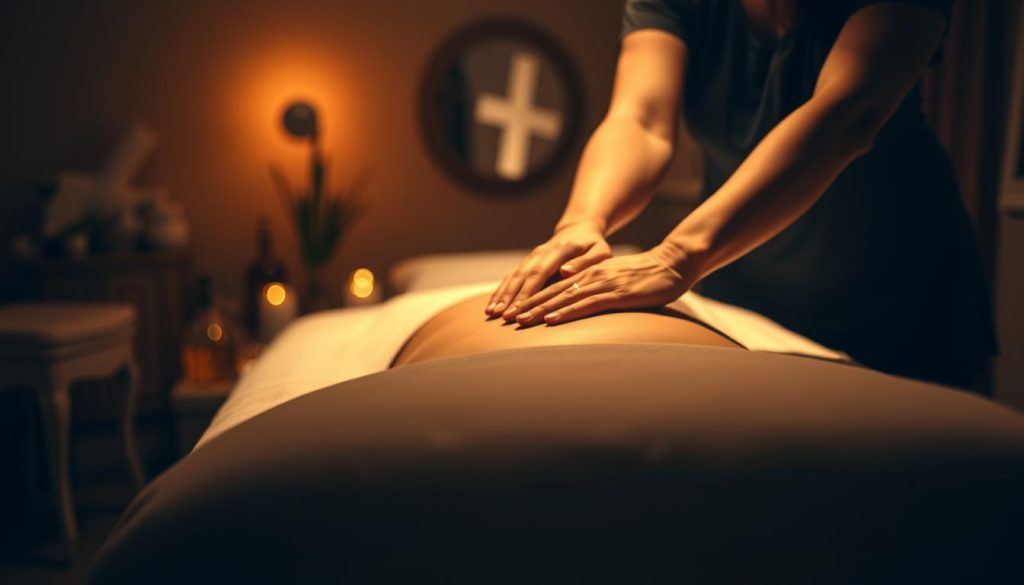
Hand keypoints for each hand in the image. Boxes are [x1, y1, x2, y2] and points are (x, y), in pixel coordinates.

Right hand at [485, 220, 611, 319]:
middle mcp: (541, 252)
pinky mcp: (527, 263)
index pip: (541, 273)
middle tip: (502, 316)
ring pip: (514, 276)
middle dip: (511, 297)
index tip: (520, 308)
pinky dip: (501, 291)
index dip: (529, 291)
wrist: (579, 230)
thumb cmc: (594, 246)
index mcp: (560, 250)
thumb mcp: (600, 252)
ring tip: (492, 313)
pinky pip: (511, 277)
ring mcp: (532, 257)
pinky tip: (492, 306)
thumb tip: (565, 271)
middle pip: (523, 276)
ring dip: (502, 295)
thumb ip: (585, 262)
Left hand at [509, 245, 694, 326]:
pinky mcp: (616, 294)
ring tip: (520, 321)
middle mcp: (590, 277)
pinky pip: (586, 304)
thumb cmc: (647, 278)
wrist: (673, 264)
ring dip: (540, 310)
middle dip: (527, 306)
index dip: (531, 300)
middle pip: (552, 292)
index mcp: (588, 275)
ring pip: (563, 298)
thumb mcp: (616, 284)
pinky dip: (566, 312)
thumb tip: (580, 305)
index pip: (553, 288)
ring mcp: (602, 284)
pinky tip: (552, 319)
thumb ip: (597, 292)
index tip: (512, 312)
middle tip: (505, 319)